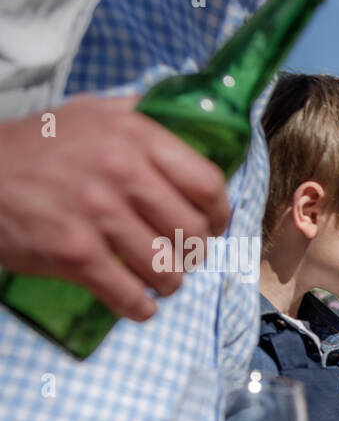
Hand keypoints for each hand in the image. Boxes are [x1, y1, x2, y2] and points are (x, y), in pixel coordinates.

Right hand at [0, 95, 230, 320]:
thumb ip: (141, 116)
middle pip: (193, 232)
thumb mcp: (92, 112)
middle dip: (195, 253)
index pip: (207, 183)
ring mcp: (98, 214)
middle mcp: (122, 172)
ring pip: (168, 268)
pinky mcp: (75, 252)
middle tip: (183, 256)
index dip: (220, 213)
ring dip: (169, 282)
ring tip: (159, 279)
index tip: (214, 225)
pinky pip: (129, 295)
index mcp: (135, 136)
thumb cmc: (37, 144)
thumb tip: (193, 124)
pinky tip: (137, 304)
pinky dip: (140, 308)